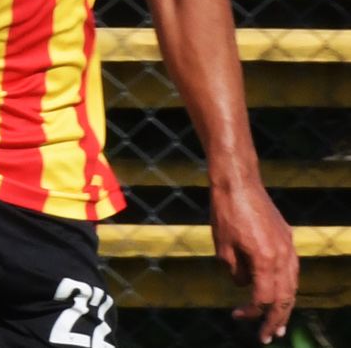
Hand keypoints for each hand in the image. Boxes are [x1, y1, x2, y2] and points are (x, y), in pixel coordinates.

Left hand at [212, 179, 297, 343]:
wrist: (238, 182)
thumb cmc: (225, 212)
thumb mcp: (223, 247)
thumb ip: (235, 272)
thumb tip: (245, 285)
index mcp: (265, 260)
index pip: (263, 298)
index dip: (252, 311)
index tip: (238, 316)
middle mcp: (283, 256)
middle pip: (285, 297)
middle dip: (276, 319)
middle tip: (268, 336)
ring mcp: (288, 246)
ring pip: (293, 284)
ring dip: (287, 305)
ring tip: (280, 323)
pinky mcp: (287, 238)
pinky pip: (291, 269)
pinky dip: (288, 285)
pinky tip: (282, 293)